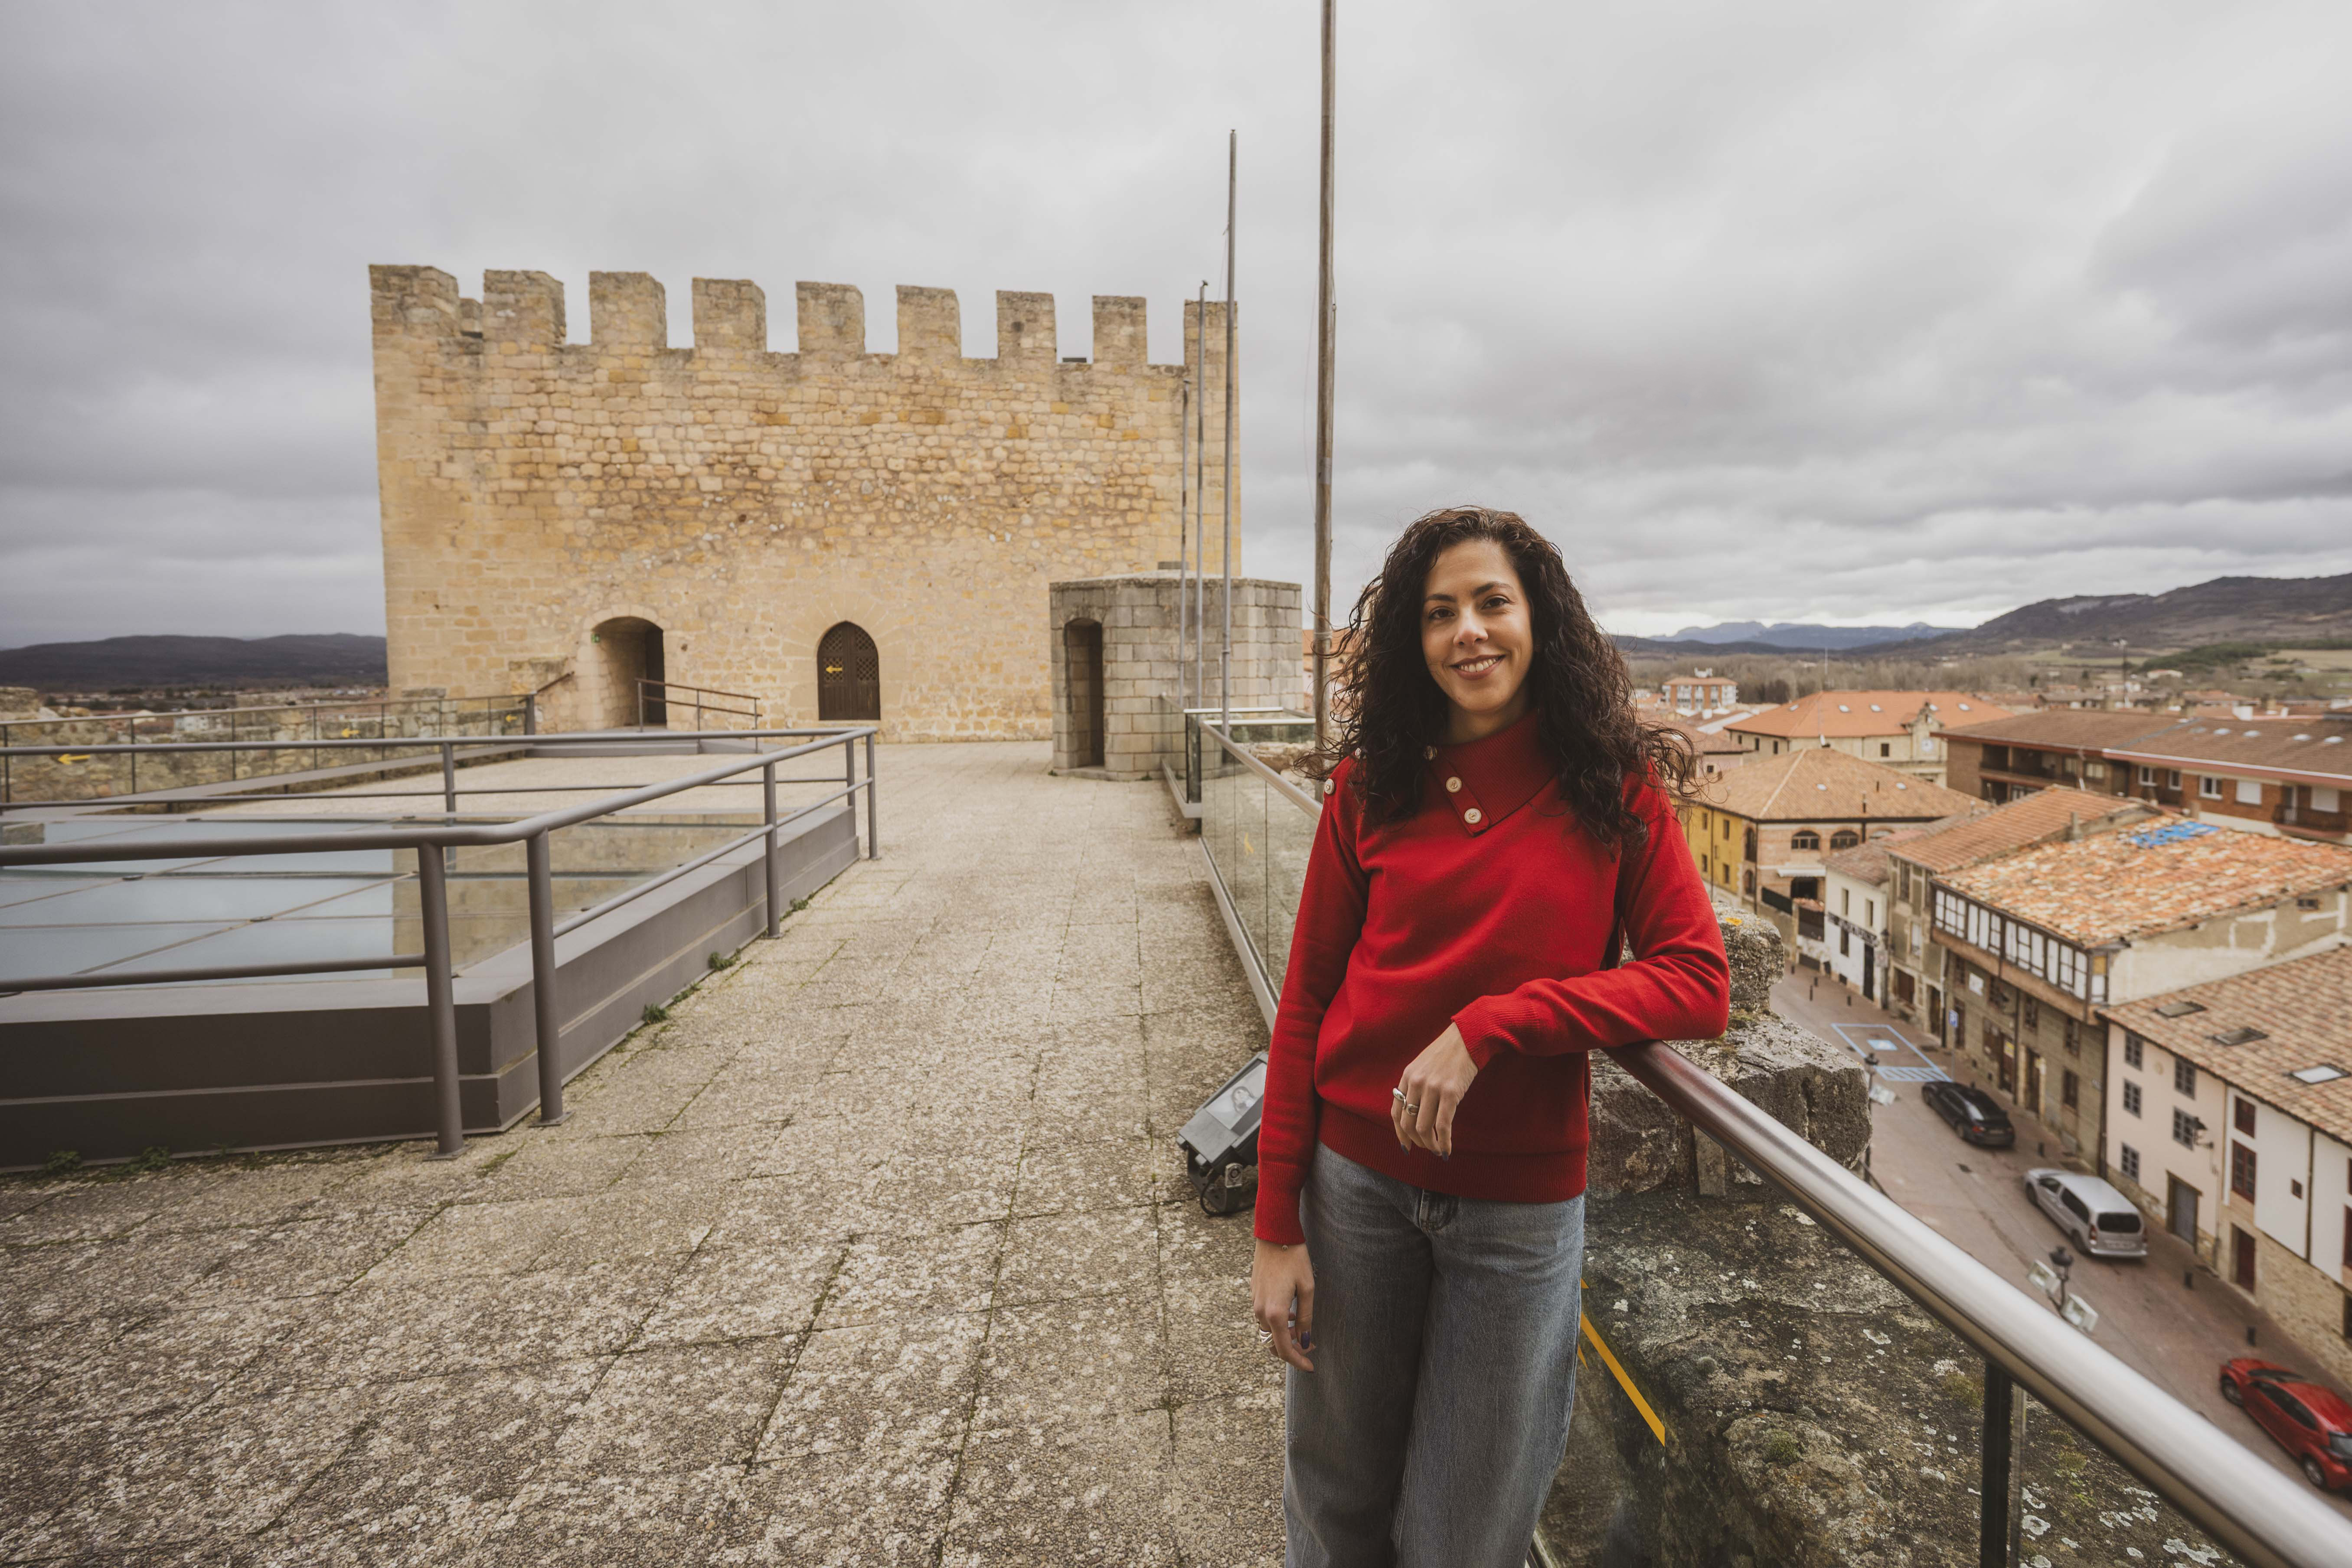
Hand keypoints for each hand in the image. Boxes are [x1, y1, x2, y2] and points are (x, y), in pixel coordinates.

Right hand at [1250, 1238, 1315, 1371]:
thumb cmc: (1294, 1258)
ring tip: (1302, 1328)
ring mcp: (1254, 1303)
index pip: (1284, 1349)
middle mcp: (1261, 1311)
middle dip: (1292, 1349)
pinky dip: (1277, 1324)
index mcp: (1275, 1313)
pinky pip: (1264, 1318)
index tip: (1311, 1367)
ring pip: (1268, 1332)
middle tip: (1310, 1345)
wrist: (1274, 1234)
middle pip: (1274, 1344)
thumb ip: (1306, 1318)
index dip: (1298, 1361)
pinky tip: (1291, 1313)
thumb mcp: (1307, 1289)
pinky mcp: (1254, 1295)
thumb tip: (1306, 1340)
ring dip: (1284, 1336)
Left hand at [1391, 1022, 1477, 1158]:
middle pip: (1408, 1123)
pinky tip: (1447, 1150)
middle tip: (1427, 1149)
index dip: (1400, 1133)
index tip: (1406, 1145)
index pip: (1396, 1111)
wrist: (1469, 1037)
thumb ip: (1415, 1084)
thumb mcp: (1423, 1065)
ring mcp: (1432, 1088)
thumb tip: (1413, 1111)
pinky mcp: (1450, 1093)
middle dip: (1416, 1142)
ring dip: (1430, 1145)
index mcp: (1407, 1076)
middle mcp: (1416, 1083)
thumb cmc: (1448, 1052)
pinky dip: (1444, 1142)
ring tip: (1438, 1151)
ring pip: (1424, 1128)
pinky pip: (1443, 1125)